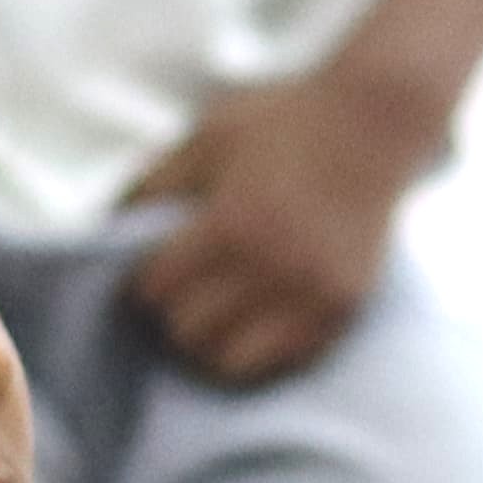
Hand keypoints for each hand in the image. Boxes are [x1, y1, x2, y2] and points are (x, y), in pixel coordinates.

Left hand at [118, 75, 436, 385]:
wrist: (376, 120)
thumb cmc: (283, 121)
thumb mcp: (208, 136)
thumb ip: (154, 184)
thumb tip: (106, 232)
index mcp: (231, 224)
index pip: (155, 291)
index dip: (144, 284)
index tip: (150, 274)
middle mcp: (272, 266)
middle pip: (186, 332)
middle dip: (174, 314)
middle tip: (181, 295)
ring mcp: (311, 293)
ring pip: (230, 361)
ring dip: (213, 342)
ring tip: (216, 316)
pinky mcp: (342, 308)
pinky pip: (281, 362)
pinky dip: (259, 350)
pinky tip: (256, 321)